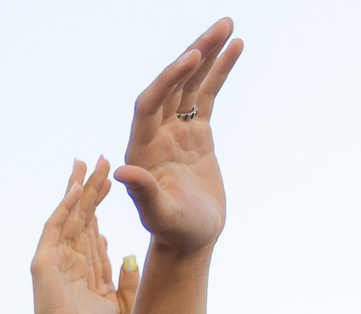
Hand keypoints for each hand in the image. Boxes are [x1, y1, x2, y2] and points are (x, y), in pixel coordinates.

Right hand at [29, 159, 121, 313]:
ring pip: (68, 213)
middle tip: (102, 159)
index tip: (110, 179)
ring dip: (79, 187)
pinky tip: (77, 188)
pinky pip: (55, 227)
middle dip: (91, 186)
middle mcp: (65, 255)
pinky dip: (65, 207)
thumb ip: (118, 277)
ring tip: (89, 162)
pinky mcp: (44, 259)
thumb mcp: (113, 298)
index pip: (90, 223)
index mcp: (81, 262)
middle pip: (80, 213)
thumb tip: (123, 255)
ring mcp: (53, 255)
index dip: (99, 200)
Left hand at [115, 21, 242, 257]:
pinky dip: (219, 72)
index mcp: (140, 151)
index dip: (167, 80)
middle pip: (171, 86)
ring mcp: (175, 132)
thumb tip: (126, 171)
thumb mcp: (160, 216)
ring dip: (207, 55)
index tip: (191, 58)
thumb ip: (144, 193)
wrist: (190, 240)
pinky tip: (235, 48)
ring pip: (190, 86)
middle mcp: (154, 136)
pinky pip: (206, 96)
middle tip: (218, 28)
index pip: (150, 104)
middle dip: (192, 56)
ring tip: (228, 26)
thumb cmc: (174, 232)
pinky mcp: (196, 134)